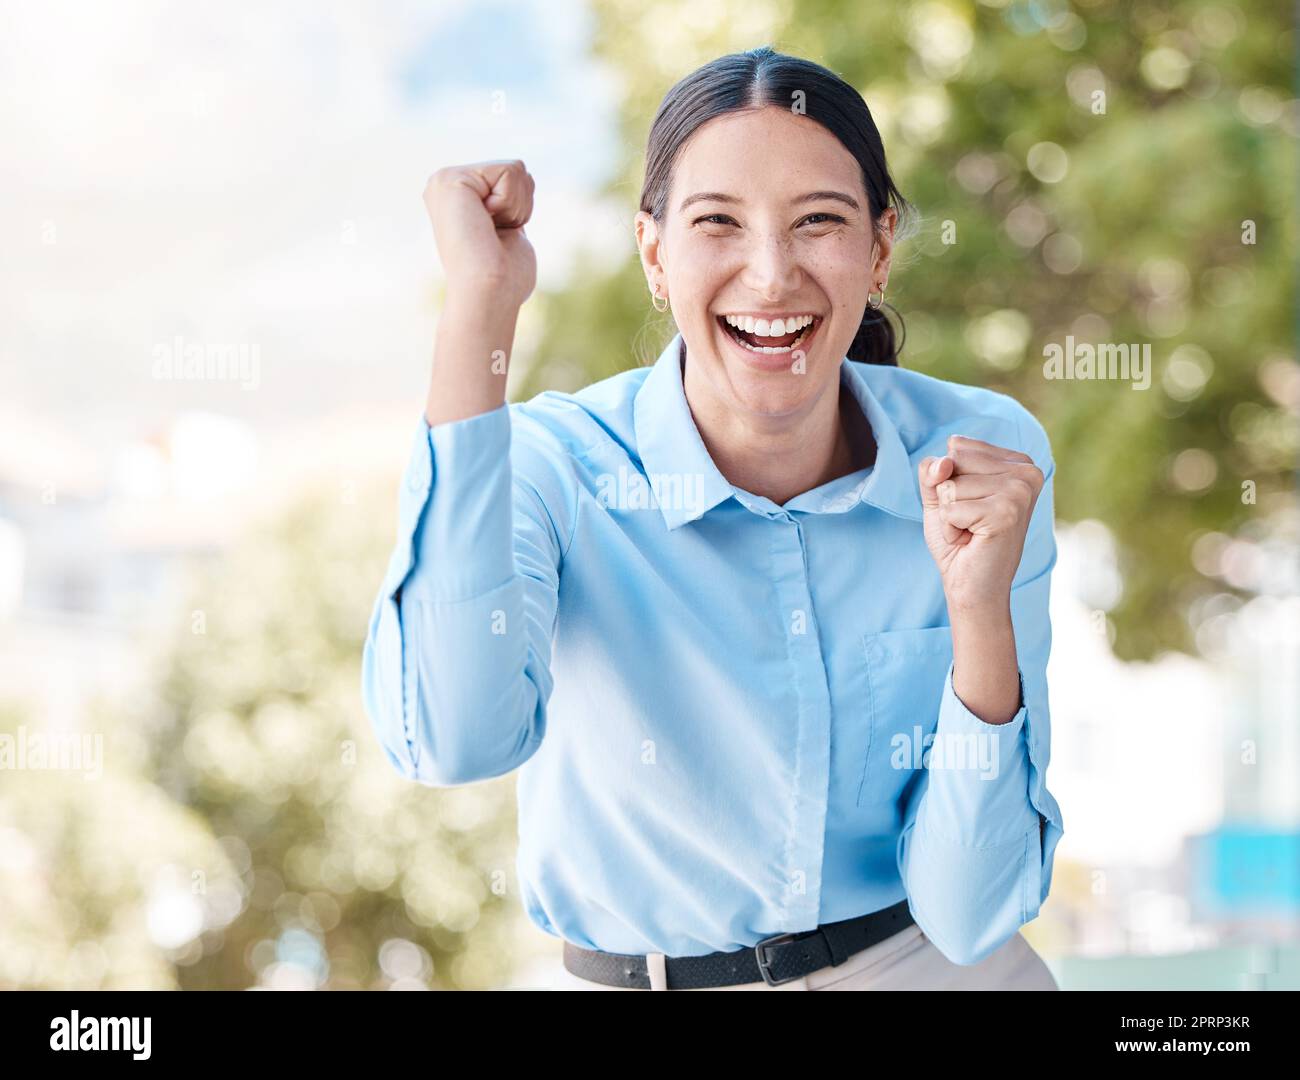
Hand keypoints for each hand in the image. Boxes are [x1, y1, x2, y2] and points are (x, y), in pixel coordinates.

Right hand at [424, 160, 536, 309]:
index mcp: (458, 196)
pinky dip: (511, 203)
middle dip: (520, 206)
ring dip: (516, 207)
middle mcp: (445, 183)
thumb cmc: (503, 279)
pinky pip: (511, 171)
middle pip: (517, 169)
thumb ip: (505, 211)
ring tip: (489, 232)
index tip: (497, 238)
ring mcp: (445, 179)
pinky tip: (486, 224)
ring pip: (516, 169)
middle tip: (495, 236)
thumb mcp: (507, 234)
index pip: (513, 179)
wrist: (488, 294)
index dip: (519, 211)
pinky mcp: (452, 179)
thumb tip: (517, 205)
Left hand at [918, 434, 1044, 614]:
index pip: (957, 447)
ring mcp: (1020, 491)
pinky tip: (971, 541)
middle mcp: (1027, 471)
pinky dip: (950, 529)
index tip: (971, 506)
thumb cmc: (959, 540)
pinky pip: (950, 508)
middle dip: (948, 497)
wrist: (972, 587)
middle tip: (970, 523)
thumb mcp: (939, 496)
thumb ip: (933, 470)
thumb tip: (944, 462)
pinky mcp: (1007, 513)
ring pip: (949, 485)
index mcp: (1019, 462)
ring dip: (949, 515)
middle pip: (953, 462)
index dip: (949, 481)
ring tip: (971, 532)